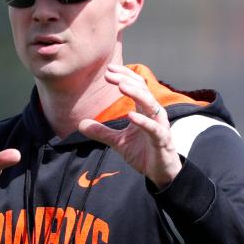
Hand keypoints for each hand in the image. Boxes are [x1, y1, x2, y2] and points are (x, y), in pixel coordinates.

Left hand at [78, 64, 181, 188]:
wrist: (160, 173)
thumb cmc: (143, 153)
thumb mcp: (118, 141)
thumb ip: (101, 132)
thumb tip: (80, 124)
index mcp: (145, 110)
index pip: (136, 86)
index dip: (124, 76)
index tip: (108, 70)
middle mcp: (154, 114)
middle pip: (142, 90)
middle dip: (126, 80)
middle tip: (108, 74)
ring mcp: (159, 126)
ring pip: (150, 104)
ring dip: (136, 94)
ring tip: (121, 86)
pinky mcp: (162, 140)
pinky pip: (153, 128)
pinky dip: (143, 121)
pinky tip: (130, 115)